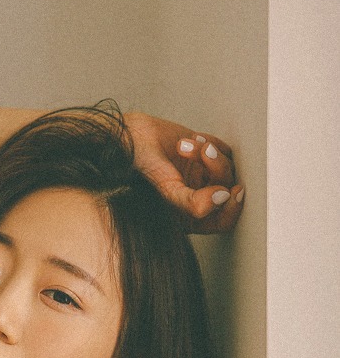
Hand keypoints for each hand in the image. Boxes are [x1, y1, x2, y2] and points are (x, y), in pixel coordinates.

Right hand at [123, 110, 243, 233]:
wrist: (124, 137)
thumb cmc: (137, 169)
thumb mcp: (165, 191)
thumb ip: (194, 203)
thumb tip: (224, 197)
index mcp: (188, 218)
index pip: (222, 221)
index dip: (232, 208)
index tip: (230, 191)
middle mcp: (197, 199)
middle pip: (228, 189)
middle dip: (218, 169)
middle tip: (204, 154)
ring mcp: (201, 176)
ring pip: (227, 167)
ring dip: (210, 153)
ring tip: (184, 144)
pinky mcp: (203, 154)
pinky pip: (222, 149)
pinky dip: (209, 143)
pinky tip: (187, 141)